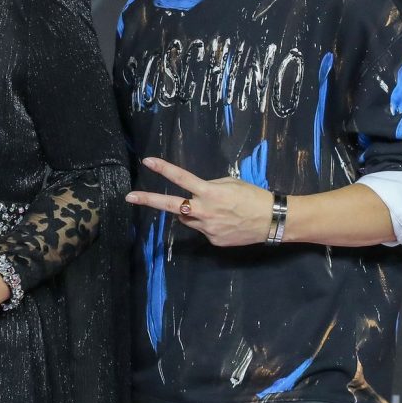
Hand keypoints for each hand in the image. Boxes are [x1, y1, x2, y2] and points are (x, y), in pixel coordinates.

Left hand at [126, 156, 274, 247]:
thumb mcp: (231, 183)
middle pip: (171, 205)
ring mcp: (207, 228)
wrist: (272, 221)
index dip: (164, 169)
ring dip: (190, 212)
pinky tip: (225, 222)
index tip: (147, 161)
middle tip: (129, 197)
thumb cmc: (253, 196)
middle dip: (149, 200)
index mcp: (209, 192)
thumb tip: (196, 193)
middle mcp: (204, 211)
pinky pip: (202, 229)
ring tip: (214, 209)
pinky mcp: (213, 241)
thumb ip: (209, 186)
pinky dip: (208, 224)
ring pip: (187, 218)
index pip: (181, 178)